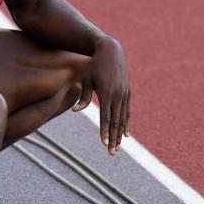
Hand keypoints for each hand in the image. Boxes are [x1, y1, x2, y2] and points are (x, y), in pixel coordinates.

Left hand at [74, 37, 130, 155]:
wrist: (111, 51)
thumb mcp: (86, 79)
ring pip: (123, 119)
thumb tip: (76, 111)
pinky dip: (126, 124)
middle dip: (114, 138)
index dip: (105, 131)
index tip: (104, 144)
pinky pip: (127, 112)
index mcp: (106, 92)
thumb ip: (83, 96)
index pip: (105, 117)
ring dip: (120, 134)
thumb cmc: (94, 66)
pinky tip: (125, 135)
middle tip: (112, 153)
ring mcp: (124, 94)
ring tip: (117, 148)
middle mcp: (118, 95)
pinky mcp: (127, 93)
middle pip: (116, 121)